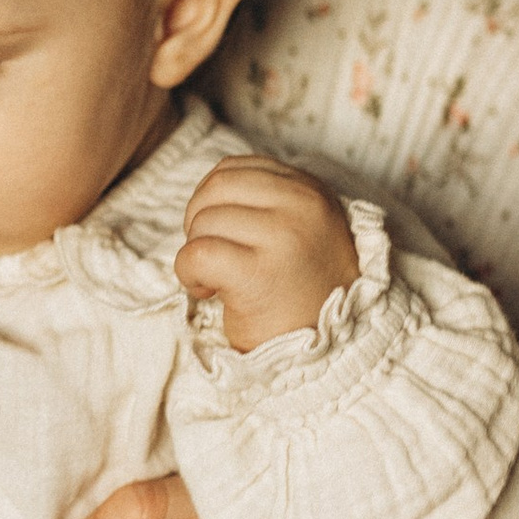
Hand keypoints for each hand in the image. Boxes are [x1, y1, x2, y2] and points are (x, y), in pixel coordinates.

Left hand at [176, 157, 358, 354]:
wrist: (329, 350)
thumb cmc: (302, 293)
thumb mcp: (298, 229)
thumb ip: (266, 200)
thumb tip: (208, 189)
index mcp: (310, 190)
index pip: (233, 168)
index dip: (212, 200)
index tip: (223, 234)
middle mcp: (302, 206)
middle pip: (215, 188)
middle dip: (198, 221)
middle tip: (213, 257)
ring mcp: (283, 237)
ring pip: (203, 221)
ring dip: (195, 252)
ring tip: (218, 279)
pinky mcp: (259, 274)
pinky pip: (197, 254)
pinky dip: (188, 273)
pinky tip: (209, 291)